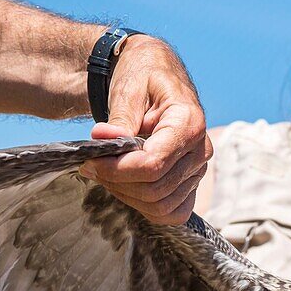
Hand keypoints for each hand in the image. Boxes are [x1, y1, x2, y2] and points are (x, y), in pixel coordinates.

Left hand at [82, 36, 209, 224]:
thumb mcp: (129, 89)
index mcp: (189, 123)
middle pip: (155, 189)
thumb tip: (104, 139)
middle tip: (91, 165)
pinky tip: (125, 185)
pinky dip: (145, 207)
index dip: (117, 169)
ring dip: (126, 195)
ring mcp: (197, 171)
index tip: (90, 160)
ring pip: (160, 206)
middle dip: (117, 182)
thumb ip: (120, 118)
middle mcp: (200, 150)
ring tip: (105, 172)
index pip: (153, 164)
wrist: (154, 77)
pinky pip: (171, 213)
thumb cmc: (143, 78)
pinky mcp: (190, 184)